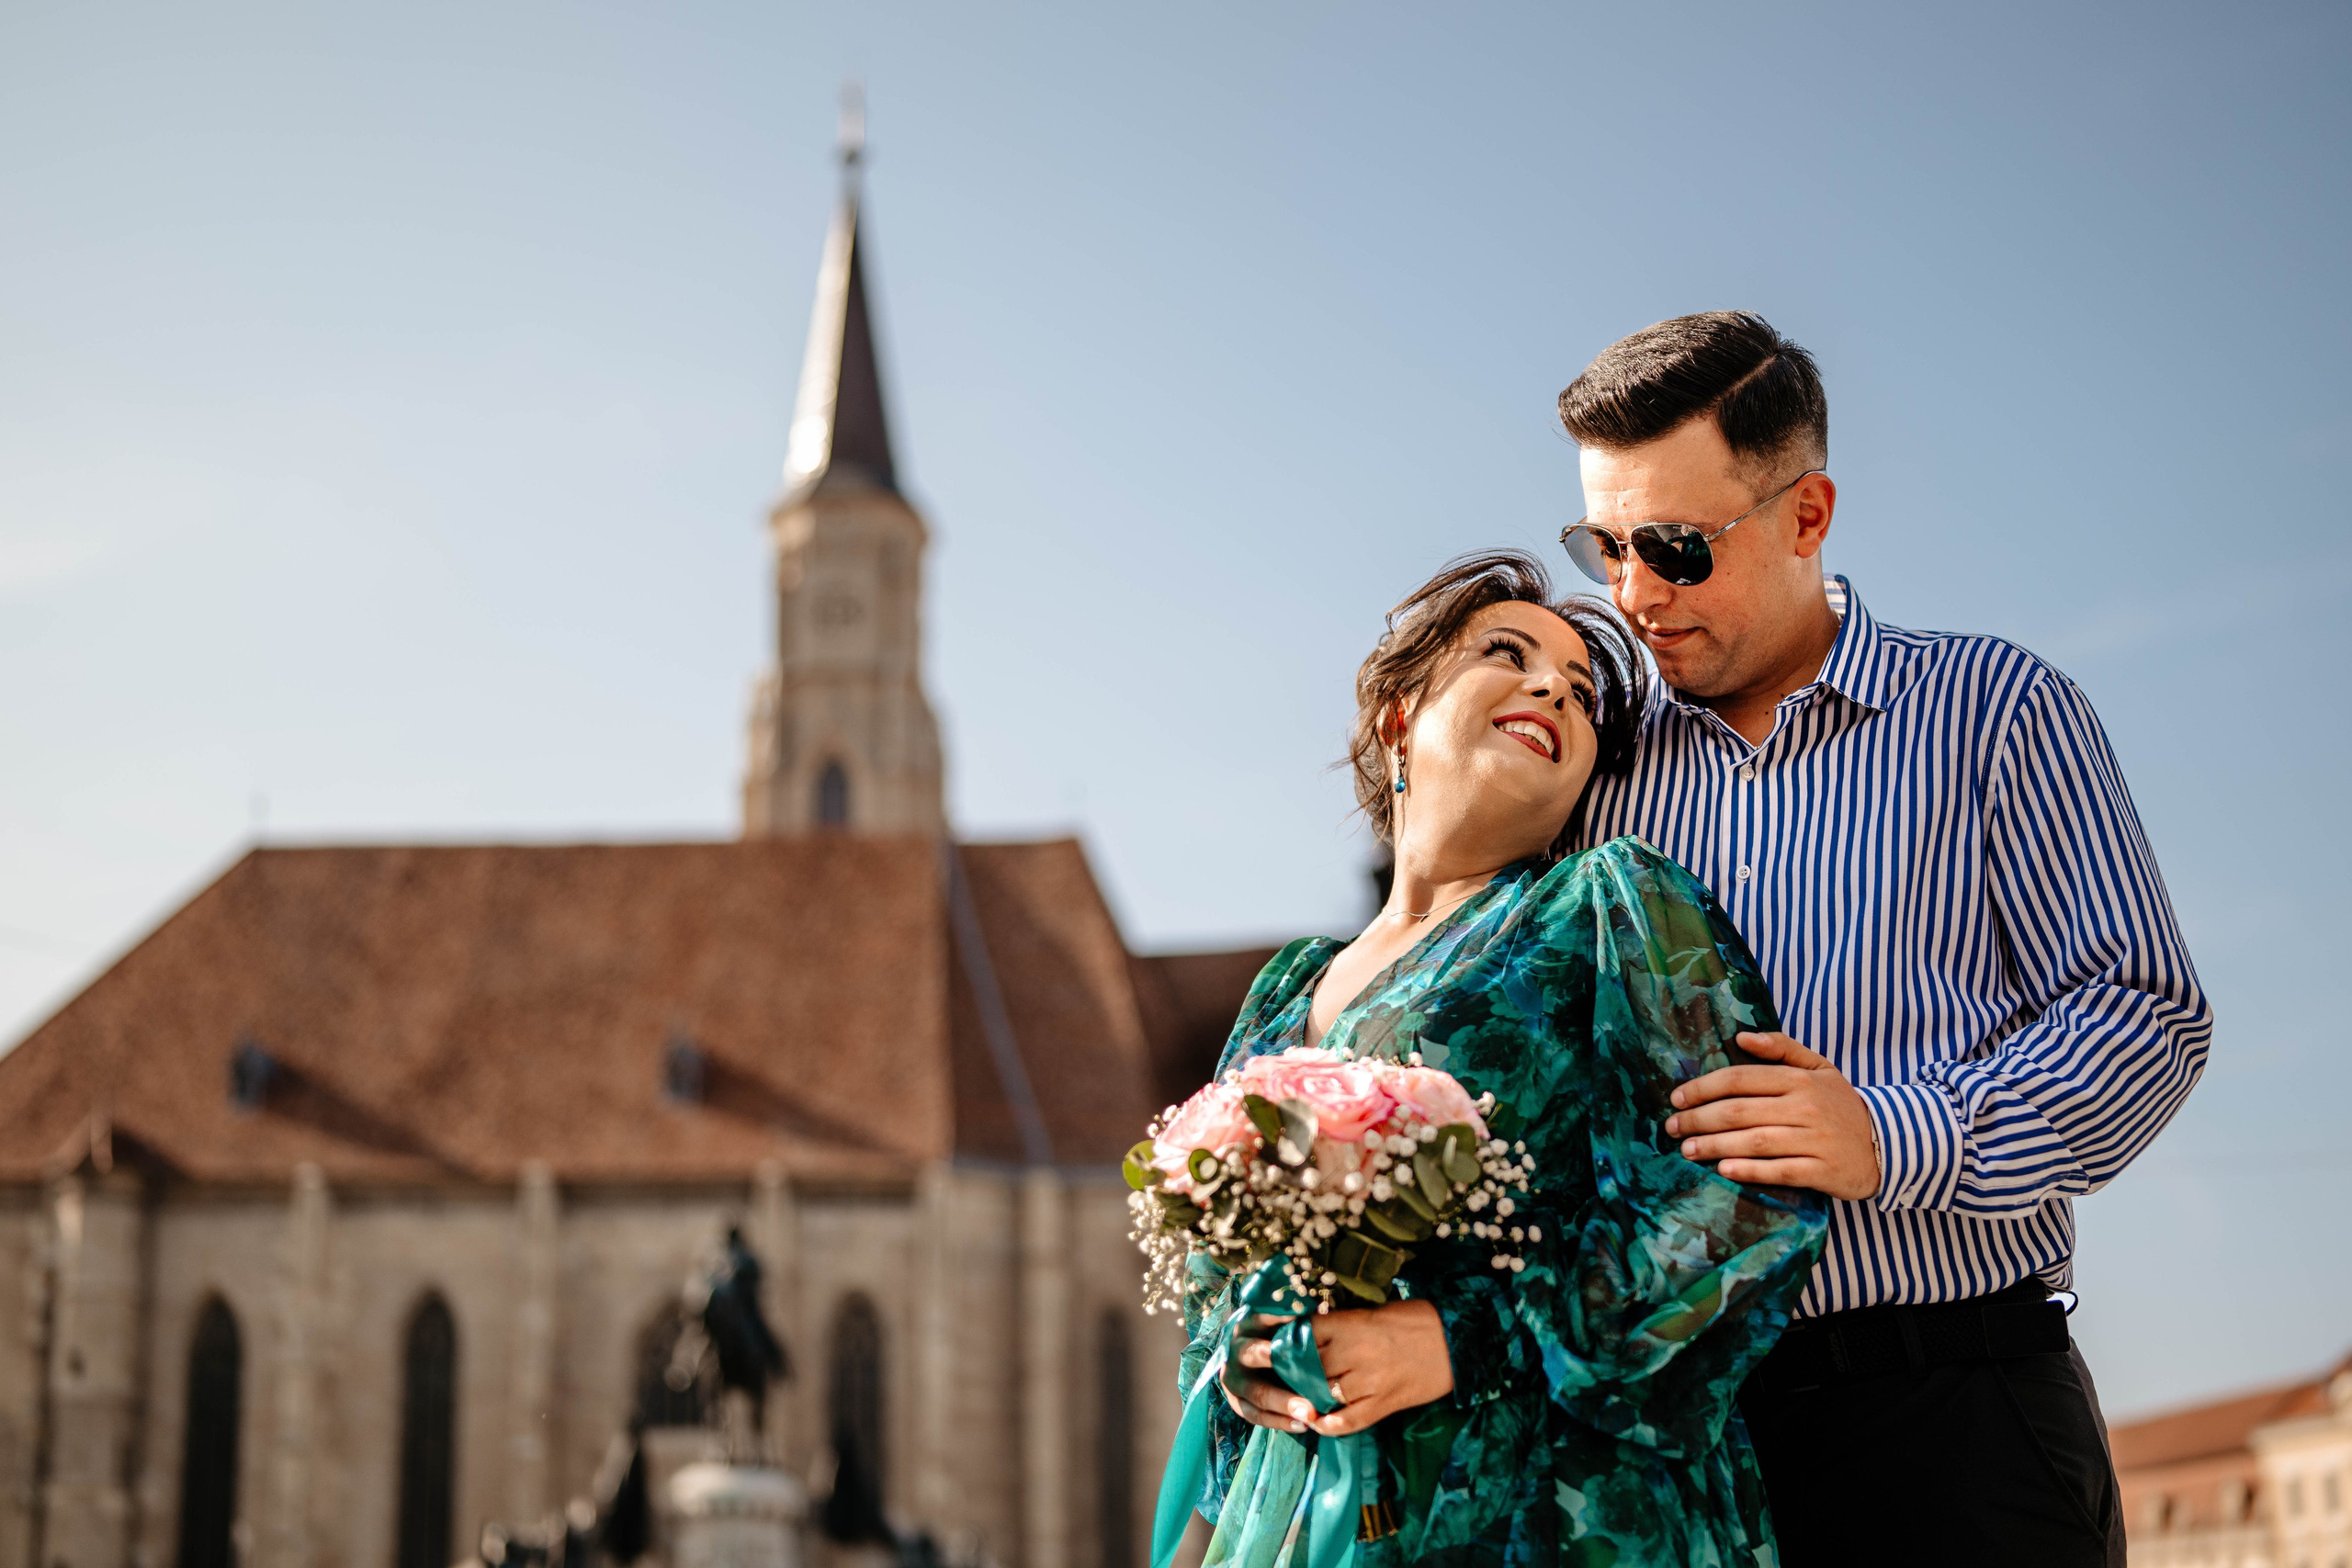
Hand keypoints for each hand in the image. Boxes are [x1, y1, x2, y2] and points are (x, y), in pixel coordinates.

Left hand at [1222, 1298, 1453, 1436]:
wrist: (1457, 1340)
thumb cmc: (1413, 1319)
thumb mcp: (1372, 1311)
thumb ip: (1339, 1324)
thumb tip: (1302, 1333)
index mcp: (1351, 1324)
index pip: (1302, 1335)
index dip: (1282, 1343)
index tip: (1268, 1347)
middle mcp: (1356, 1353)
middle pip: (1307, 1368)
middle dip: (1290, 1373)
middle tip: (1273, 1377)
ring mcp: (1370, 1382)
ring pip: (1323, 1394)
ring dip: (1305, 1397)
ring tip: (1292, 1397)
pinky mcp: (1384, 1404)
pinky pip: (1348, 1421)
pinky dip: (1328, 1425)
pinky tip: (1315, 1422)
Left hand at [1664, 1031, 1881, 1199]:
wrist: (1886, 1144)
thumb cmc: (1841, 1105)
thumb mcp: (1818, 1067)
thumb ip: (1781, 1048)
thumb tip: (1743, 1035)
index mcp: (1798, 1080)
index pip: (1741, 1078)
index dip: (1704, 1088)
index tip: (1677, 1098)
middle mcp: (1804, 1107)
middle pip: (1739, 1111)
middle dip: (1699, 1120)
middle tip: (1672, 1128)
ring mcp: (1814, 1140)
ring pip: (1754, 1141)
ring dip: (1715, 1146)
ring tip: (1687, 1151)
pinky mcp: (1822, 1171)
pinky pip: (1780, 1170)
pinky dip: (1751, 1171)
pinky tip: (1725, 1171)